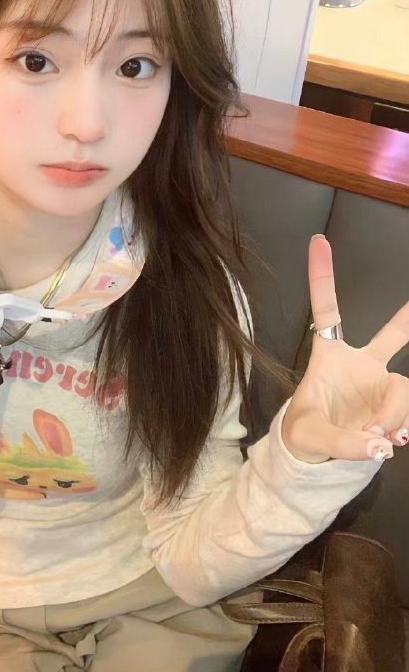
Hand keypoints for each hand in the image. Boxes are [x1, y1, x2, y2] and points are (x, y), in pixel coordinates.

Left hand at [281, 235, 408, 463]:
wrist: (315, 459)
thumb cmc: (302, 435)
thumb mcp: (309, 437)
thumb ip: (342, 442)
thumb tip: (382, 445)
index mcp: (327, 357)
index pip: (326, 311)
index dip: (322, 276)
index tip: (318, 241)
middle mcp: (359, 364)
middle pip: (392, 337)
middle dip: (408, 318)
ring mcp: (379, 384)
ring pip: (403, 388)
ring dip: (393, 414)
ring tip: (374, 437)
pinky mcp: (393, 406)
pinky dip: (402, 428)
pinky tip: (391, 440)